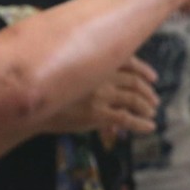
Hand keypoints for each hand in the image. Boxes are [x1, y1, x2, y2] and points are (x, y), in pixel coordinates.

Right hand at [44, 56, 158, 134]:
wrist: (35, 106)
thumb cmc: (52, 90)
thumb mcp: (74, 74)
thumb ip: (93, 74)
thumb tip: (104, 82)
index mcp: (98, 63)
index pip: (129, 61)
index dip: (144, 69)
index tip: (153, 77)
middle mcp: (103, 75)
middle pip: (134, 82)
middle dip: (147, 92)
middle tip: (154, 101)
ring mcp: (102, 94)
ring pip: (133, 99)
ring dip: (146, 106)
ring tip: (151, 113)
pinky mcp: (98, 113)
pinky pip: (126, 118)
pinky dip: (141, 123)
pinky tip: (149, 127)